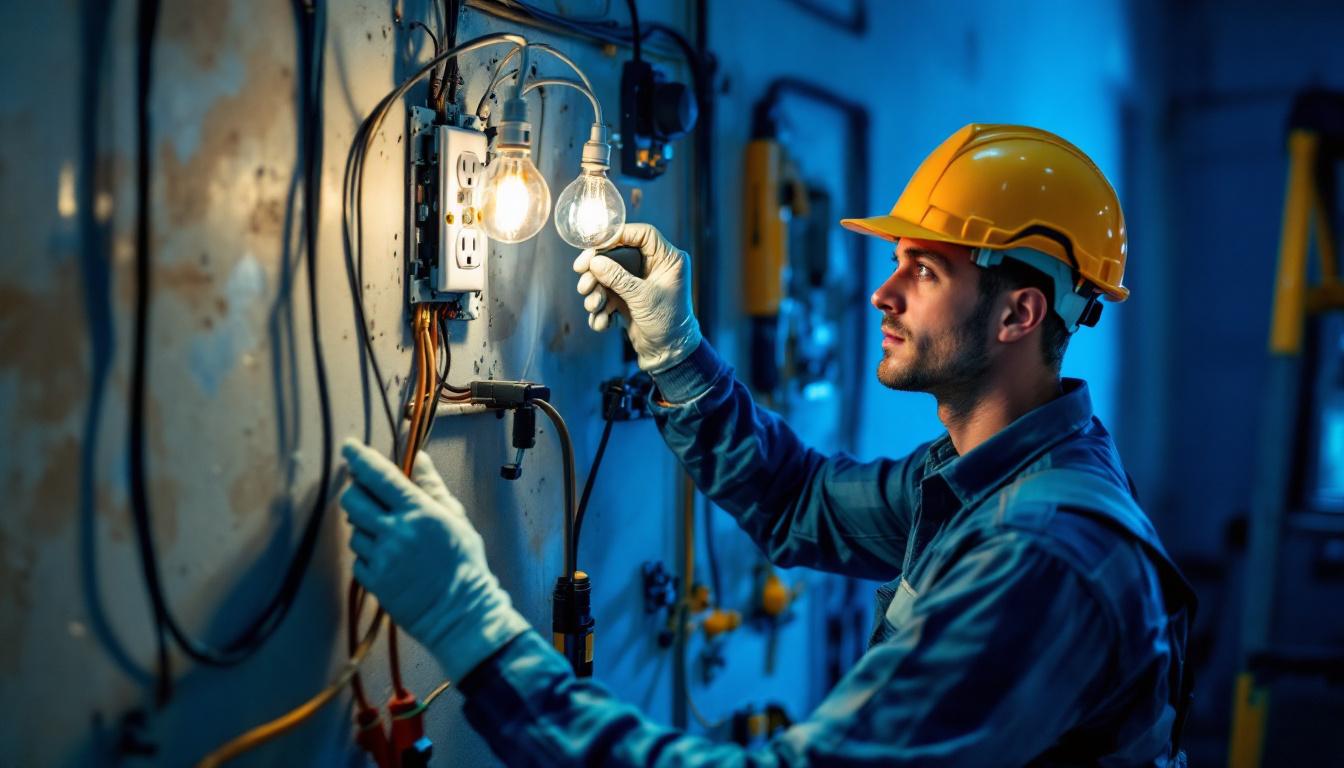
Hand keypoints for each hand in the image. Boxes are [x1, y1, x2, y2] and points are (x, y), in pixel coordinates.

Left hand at [340, 439, 529, 681]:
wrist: (459, 612)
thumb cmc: (463, 562)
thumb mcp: (454, 517)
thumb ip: (431, 486)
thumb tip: (417, 457)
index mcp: (418, 512)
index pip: (379, 476)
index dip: (359, 458)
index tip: (349, 446)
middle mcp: (396, 532)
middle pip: (353, 500)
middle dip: (356, 492)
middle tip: (369, 494)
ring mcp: (381, 557)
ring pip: (353, 530)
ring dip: (366, 527)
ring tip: (392, 537)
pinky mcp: (373, 580)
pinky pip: (358, 557)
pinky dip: (369, 554)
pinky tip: (391, 559)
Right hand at [573, 223, 702, 372]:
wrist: (667, 355)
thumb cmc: (667, 324)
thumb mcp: (642, 297)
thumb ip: (618, 277)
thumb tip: (594, 261)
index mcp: (667, 260)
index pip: (642, 235)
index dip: (618, 235)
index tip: (596, 243)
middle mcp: (653, 268)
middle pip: (618, 254)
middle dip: (597, 267)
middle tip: (581, 273)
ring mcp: (639, 283)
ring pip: (608, 276)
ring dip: (596, 292)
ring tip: (594, 306)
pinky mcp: (628, 299)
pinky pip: (608, 296)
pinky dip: (602, 309)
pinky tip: (603, 322)